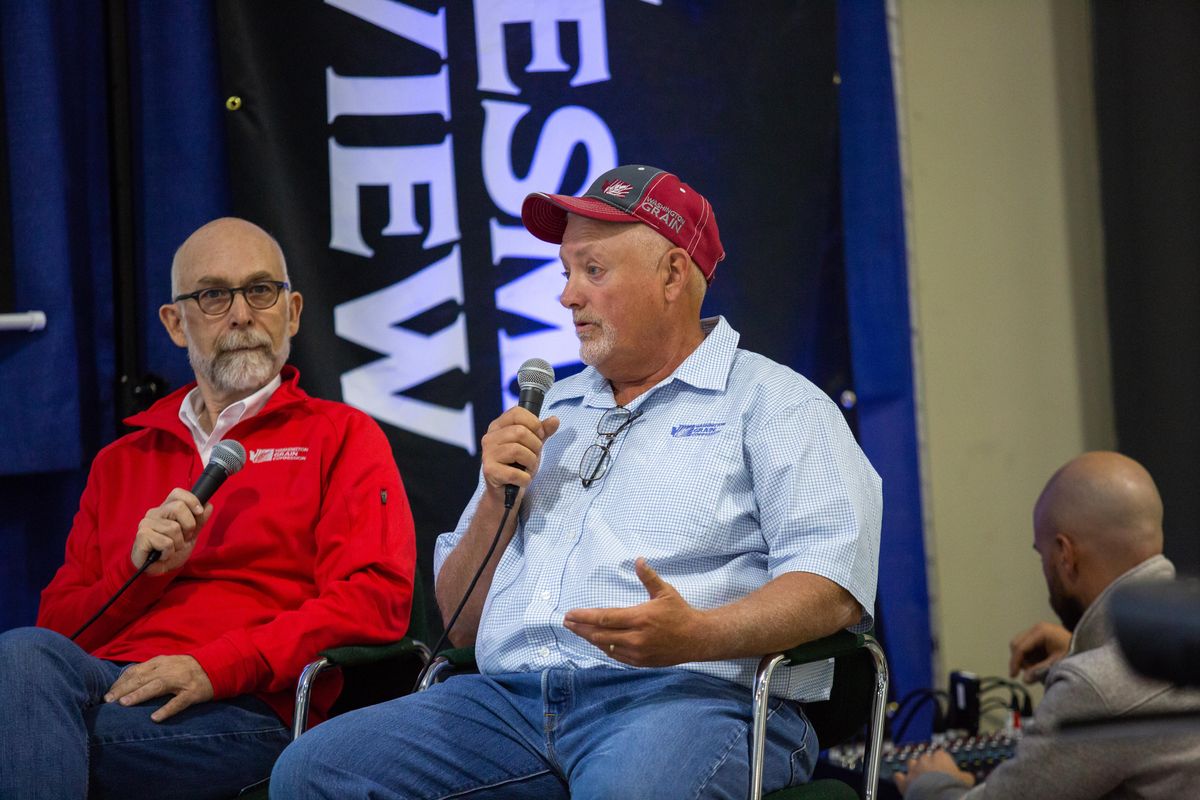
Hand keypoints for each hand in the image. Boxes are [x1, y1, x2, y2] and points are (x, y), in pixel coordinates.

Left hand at [104, 655, 213, 721]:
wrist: (218, 666)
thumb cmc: (188, 668)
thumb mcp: (168, 664)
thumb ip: (150, 670)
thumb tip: (125, 682)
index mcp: (161, 662)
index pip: (136, 671)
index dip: (120, 682)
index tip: (108, 693)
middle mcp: (169, 669)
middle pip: (143, 678)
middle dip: (124, 689)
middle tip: (108, 701)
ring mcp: (181, 681)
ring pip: (157, 686)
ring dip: (140, 694)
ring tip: (124, 704)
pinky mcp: (193, 692)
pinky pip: (178, 702)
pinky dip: (166, 709)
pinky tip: (155, 718)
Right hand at [131, 488, 212, 574]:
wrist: (158, 570)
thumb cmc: (172, 550)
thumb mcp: (191, 535)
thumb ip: (199, 521)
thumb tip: (208, 505)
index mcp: (165, 509)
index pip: (178, 493)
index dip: (192, 501)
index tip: (198, 513)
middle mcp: (154, 513)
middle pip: (178, 507)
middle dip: (189, 526)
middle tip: (183, 538)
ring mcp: (146, 524)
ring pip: (174, 528)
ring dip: (178, 544)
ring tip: (171, 549)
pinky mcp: (142, 536)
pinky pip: (166, 542)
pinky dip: (169, 552)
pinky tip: (163, 555)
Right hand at [480, 408, 559, 496]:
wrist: (506, 491)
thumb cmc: (518, 464)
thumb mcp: (532, 444)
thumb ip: (543, 431)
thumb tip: (554, 420)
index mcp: (498, 426)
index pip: (517, 412)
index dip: (534, 423)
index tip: (539, 436)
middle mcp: (490, 437)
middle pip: (520, 432)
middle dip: (535, 446)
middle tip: (534, 456)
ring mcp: (487, 454)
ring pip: (517, 450)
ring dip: (531, 462)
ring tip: (528, 468)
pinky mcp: (489, 471)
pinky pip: (514, 472)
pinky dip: (525, 478)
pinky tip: (522, 479)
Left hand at [563, 558, 708, 666]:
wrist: (697, 639)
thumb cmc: (680, 612)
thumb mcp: (665, 592)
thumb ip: (649, 577)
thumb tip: (639, 560)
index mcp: (640, 618)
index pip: (605, 618)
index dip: (584, 617)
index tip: (570, 614)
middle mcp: (636, 637)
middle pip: (600, 635)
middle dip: (581, 629)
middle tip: (567, 623)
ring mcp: (638, 652)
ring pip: (606, 647)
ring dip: (590, 639)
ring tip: (578, 631)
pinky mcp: (641, 662)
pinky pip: (617, 656)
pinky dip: (604, 648)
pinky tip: (597, 642)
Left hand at [893, 749, 974, 795]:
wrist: (938, 798)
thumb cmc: (954, 788)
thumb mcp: (966, 781)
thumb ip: (966, 776)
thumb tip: (968, 777)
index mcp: (940, 757)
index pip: (942, 755)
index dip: (945, 764)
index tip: (948, 773)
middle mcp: (925, 760)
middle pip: (926, 759)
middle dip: (929, 766)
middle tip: (935, 778)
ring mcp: (913, 769)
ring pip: (911, 763)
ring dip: (914, 769)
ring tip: (920, 779)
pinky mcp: (905, 781)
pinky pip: (899, 776)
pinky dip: (901, 779)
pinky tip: (905, 783)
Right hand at [1008, 621, 1070, 682]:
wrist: (1088, 648)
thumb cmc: (1075, 653)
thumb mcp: (1058, 663)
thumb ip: (1040, 670)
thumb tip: (1025, 680)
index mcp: (1041, 631)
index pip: (1020, 647)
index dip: (1015, 662)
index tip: (1013, 676)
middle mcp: (1036, 628)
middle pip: (1016, 644)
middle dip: (1019, 660)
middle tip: (1030, 673)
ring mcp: (1037, 631)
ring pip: (1019, 646)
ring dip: (1024, 660)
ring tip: (1038, 669)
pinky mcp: (1039, 637)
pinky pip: (1026, 648)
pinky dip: (1029, 658)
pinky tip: (1040, 664)